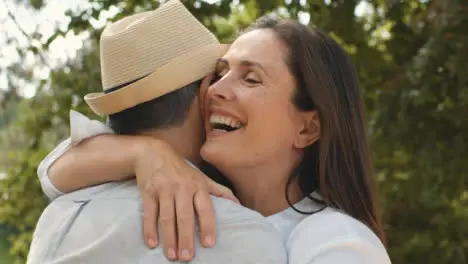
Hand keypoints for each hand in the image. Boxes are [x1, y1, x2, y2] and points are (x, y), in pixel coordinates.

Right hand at [134, 137, 238, 260]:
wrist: (153, 152)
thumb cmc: (181, 169)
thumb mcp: (202, 177)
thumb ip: (219, 191)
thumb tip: (239, 204)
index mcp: (198, 185)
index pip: (205, 208)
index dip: (208, 226)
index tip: (209, 244)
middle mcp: (182, 187)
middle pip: (184, 216)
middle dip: (186, 238)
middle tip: (187, 257)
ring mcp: (164, 189)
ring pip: (167, 218)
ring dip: (169, 238)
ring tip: (172, 255)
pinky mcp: (148, 191)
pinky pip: (149, 214)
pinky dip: (149, 230)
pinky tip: (152, 244)